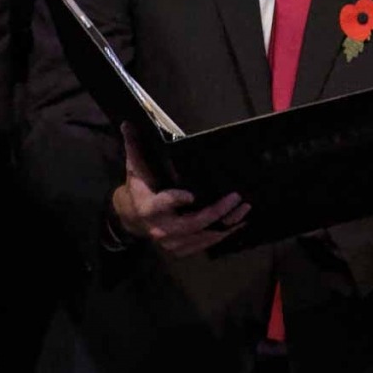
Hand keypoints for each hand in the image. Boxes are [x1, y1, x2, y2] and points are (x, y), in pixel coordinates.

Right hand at [110, 124, 246, 257]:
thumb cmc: (140, 188)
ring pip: (202, 236)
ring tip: (244, 208)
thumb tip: (128, 123)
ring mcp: (172, 242)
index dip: (175, 201)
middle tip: (235, 197)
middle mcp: (160, 228)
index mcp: (148, 208)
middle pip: (190, 224)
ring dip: (225, 224)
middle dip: (214, 212)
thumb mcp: (135, 167)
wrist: (134, 218)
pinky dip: (224, 234)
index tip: (192, 195)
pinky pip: (206, 244)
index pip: (161, 204)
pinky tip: (240, 222)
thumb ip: (135, 147)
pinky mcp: (182, 249)